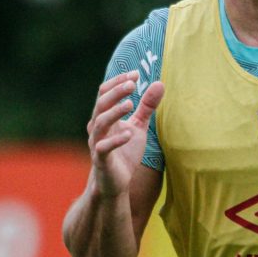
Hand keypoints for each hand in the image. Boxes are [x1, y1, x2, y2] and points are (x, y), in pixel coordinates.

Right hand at [87, 71, 163, 198]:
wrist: (115, 183)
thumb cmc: (124, 153)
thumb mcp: (138, 127)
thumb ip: (147, 107)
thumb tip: (159, 83)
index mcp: (104, 116)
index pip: (105, 92)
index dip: (118, 81)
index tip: (135, 73)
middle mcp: (98, 127)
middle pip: (101, 103)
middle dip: (116, 91)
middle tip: (133, 83)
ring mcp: (97, 143)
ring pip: (100, 123)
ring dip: (114, 112)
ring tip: (130, 104)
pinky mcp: (101, 159)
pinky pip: (104, 147)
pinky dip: (116, 140)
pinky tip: (129, 133)